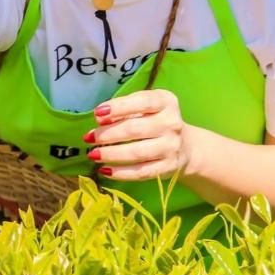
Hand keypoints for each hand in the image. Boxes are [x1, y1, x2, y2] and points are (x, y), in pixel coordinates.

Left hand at [83, 89, 200, 181]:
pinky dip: (120, 172)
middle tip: (89, 138)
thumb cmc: (156, 121)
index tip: (98, 114)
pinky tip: (104, 170)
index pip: (142, 102)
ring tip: (93, 154)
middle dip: (108, 134)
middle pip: (135, 129)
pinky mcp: (168, 167)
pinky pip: (141, 172)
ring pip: (136, 152)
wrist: (185, 146)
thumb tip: (100, 119)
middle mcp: (172, 123)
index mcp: (166, 102)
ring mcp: (171, 147)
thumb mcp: (146, 108)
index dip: (118, 107)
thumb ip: (125, 109)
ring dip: (111, 154)